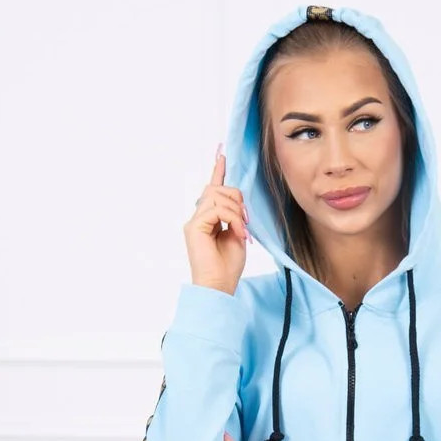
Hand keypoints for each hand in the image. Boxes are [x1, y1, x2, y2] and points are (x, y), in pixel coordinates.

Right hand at [184, 145, 252, 295]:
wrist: (219, 286)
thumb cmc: (228, 267)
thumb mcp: (237, 235)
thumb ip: (235, 216)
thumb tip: (237, 201)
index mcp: (208, 220)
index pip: (212, 190)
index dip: (218, 171)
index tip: (222, 153)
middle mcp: (198, 218)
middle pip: (217, 189)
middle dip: (236, 200)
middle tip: (246, 222)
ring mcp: (194, 222)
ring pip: (217, 196)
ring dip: (236, 211)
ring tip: (241, 231)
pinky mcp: (194, 227)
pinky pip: (217, 209)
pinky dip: (232, 220)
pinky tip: (237, 234)